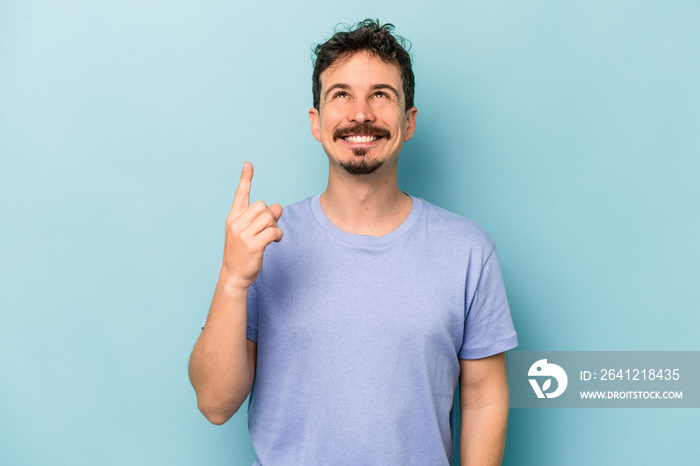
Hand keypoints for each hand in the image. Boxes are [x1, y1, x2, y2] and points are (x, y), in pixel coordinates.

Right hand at [220, 162, 282, 289]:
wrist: (233, 276)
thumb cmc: (242, 254)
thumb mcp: (249, 234)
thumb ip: (262, 220)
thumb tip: (278, 207)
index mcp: (233, 219)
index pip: (240, 195)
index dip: (245, 179)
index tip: (248, 164)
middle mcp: (236, 224)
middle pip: (262, 206)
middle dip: (270, 216)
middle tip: (269, 228)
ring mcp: (243, 234)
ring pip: (269, 218)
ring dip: (275, 227)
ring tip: (271, 237)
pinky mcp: (253, 245)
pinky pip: (273, 231)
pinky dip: (278, 236)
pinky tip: (275, 242)